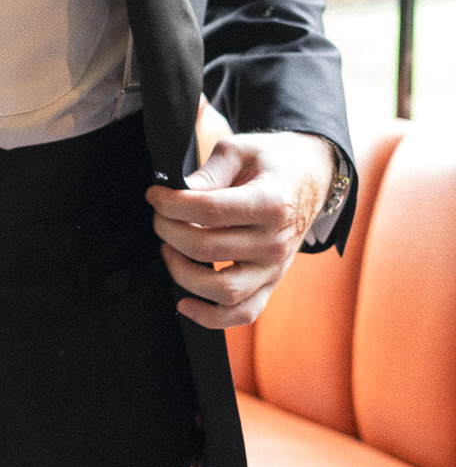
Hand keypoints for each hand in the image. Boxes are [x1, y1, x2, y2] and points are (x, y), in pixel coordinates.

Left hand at [145, 132, 334, 330]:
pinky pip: (243, 313)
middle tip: (159, 215)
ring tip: (169, 248)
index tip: (154, 195)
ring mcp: (274, 268)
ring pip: (221, 290)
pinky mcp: (270, 283)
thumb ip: (209, 172)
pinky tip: (185, 303)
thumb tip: (177, 191)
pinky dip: (211, 317)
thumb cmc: (274, 162)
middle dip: (168, 230)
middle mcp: (275, 241)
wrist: (312, 177)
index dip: (171, 204)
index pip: (208, 211)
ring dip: (182, 271)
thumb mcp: (241, 149)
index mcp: (270, 203)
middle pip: (206, 248)